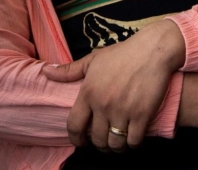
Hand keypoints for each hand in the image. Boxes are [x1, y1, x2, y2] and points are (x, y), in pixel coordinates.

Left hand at [42, 19, 185, 151]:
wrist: (152, 50)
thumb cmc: (122, 54)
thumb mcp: (93, 59)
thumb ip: (68, 70)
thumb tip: (45, 71)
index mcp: (88, 92)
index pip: (74, 125)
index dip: (75, 139)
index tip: (81, 142)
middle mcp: (103, 104)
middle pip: (96, 139)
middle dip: (99, 144)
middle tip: (104, 141)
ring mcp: (122, 111)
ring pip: (114, 144)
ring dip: (116, 147)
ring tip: (118, 142)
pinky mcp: (142, 115)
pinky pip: (133, 141)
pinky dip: (132, 143)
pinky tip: (132, 137)